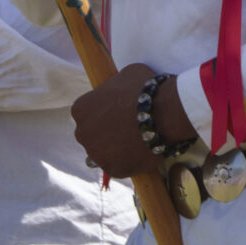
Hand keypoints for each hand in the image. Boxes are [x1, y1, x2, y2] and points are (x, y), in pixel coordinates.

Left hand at [71, 63, 192, 178]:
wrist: (164, 111)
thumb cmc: (144, 88)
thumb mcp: (125, 75)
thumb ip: (113, 86)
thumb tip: (117, 91)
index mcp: (81, 109)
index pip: (87, 112)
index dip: (106, 110)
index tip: (120, 109)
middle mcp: (82, 133)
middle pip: (92, 134)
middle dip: (107, 131)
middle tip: (129, 125)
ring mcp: (96, 154)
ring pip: (105, 152)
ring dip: (117, 147)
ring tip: (139, 139)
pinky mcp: (113, 169)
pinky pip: (120, 165)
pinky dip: (130, 160)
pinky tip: (144, 150)